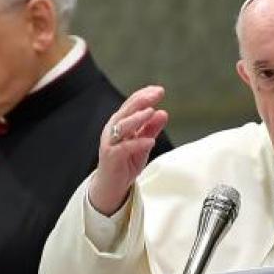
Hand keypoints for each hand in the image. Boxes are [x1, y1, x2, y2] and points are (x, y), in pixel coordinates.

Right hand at [88, 86, 168, 214]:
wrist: (112, 184)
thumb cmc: (126, 161)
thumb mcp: (143, 143)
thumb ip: (151, 128)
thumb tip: (163, 112)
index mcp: (120, 123)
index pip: (132, 104)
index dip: (144, 95)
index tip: (159, 90)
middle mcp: (113, 129)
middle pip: (126, 111)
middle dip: (142, 101)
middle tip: (156, 94)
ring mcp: (111, 142)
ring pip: (122, 126)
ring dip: (137, 118)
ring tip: (151, 112)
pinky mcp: (111, 156)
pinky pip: (124, 148)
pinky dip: (137, 143)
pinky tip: (150, 141)